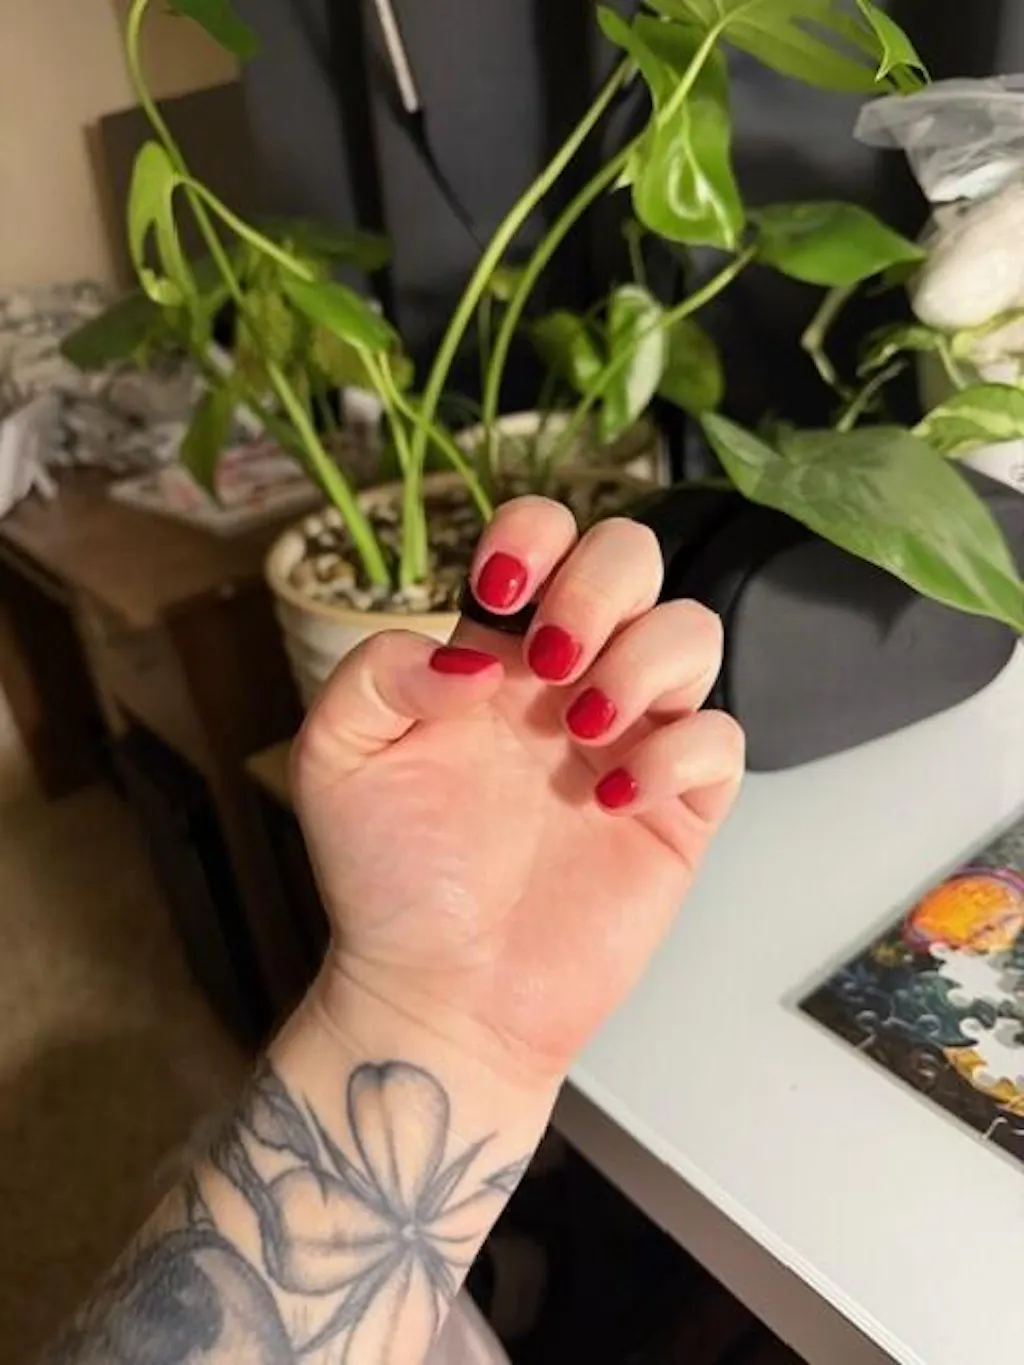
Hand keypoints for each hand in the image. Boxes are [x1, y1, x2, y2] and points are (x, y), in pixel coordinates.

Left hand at [294, 497, 743, 1086]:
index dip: (537, 532)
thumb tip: (475, 651)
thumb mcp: (336, 758)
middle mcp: (570, 678)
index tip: (501, 588)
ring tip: (582, 729)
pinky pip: (721, 740)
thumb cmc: (387, 876)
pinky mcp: (676, 807)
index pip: (545, 538)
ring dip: (646, 660)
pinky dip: (681, 753)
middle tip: (550, 662)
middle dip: (601, 586)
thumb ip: (378, 673)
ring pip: (693, 632)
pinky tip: (614, 800)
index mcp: (494, 651)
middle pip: (634, 558)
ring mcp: (629, 737)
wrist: (440, 993)